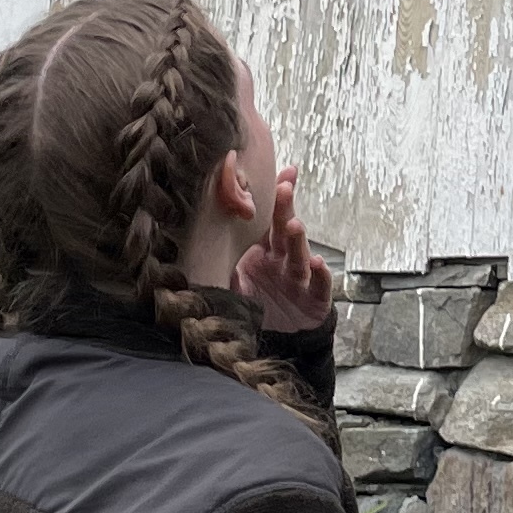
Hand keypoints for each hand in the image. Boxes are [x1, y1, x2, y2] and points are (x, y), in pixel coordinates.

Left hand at [235, 167, 334, 331]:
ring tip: (295, 225)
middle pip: (285, 231)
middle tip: (283, 187)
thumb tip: (192, 257)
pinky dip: (321, 275)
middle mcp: (284, 260)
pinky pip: (319, 285)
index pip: (269, 222)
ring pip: (300, 255)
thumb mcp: (235, 286)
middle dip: (285, 209)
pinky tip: (319, 264)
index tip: (279, 176)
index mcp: (265, 252)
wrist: (281, 336)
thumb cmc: (259, 303)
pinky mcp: (315, 298)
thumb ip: (221, 270)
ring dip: (299, 240)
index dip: (274, 201)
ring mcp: (300, 278)